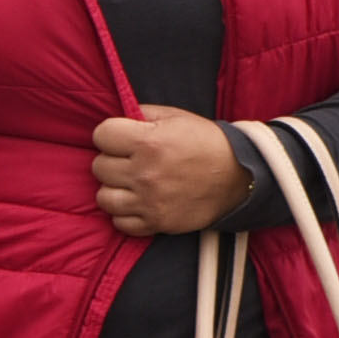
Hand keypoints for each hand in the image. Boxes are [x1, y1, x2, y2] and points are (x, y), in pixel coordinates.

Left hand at [89, 105, 253, 238]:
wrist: (240, 175)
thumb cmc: (205, 142)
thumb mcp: (176, 117)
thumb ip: (142, 114)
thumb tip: (116, 118)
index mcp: (149, 142)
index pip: (101, 135)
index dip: (110, 134)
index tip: (122, 137)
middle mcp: (145, 173)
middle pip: (99, 166)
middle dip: (112, 160)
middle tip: (131, 160)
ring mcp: (149, 201)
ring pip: (104, 197)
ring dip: (114, 189)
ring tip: (131, 183)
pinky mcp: (156, 223)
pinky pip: (120, 223)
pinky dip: (125, 214)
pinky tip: (138, 202)